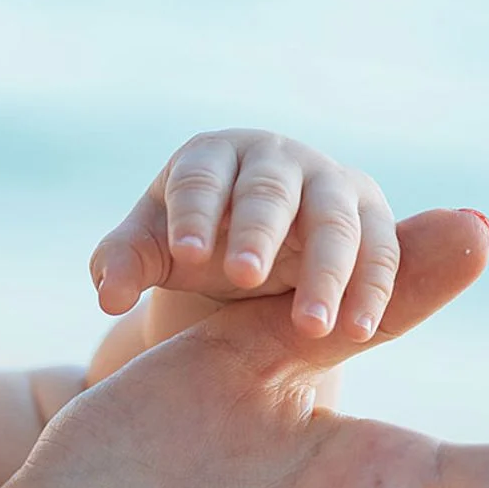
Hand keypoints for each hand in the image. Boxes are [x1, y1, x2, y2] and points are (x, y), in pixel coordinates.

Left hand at [89, 130, 448, 341]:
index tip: (184, 253)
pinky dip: (372, 289)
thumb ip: (124, 263)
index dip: (193, 211)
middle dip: (258, 232)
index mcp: (212, 156)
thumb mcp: (152, 248)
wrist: (253, 244)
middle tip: (242, 277)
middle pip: (270, 191)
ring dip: (327, 272)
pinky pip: (380, 250)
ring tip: (311, 328)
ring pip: (336, 222)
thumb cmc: (191, 239)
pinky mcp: (371, 217)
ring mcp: (329, 184)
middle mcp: (275, 160)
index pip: (200, 176)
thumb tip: (108, 296)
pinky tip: (355, 331)